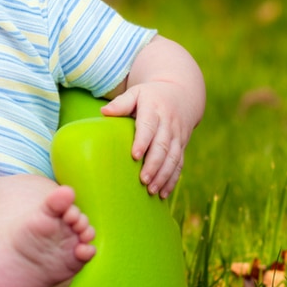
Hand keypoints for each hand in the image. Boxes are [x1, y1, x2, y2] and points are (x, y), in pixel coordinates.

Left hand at [100, 81, 196, 197]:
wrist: (182, 93)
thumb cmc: (151, 95)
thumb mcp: (137, 93)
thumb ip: (121, 103)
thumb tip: (103, 112)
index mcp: (154, 109)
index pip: (149, 126)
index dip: (143, 141)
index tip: (135, 156)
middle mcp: (168, 124)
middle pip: (162, 146)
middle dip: (154, 164)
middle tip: (143, 180)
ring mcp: (177, 136)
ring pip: (173, 158)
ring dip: (164, 175)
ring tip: (152, 190)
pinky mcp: (182, 146)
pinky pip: (179, 164)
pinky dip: (172, 179)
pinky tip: (164, 194)